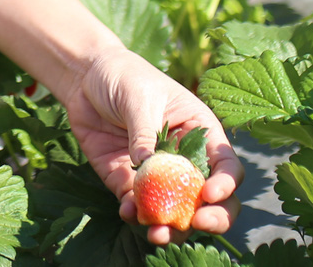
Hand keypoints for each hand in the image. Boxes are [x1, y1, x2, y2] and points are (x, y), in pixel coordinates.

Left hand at [57, 47, 241, 244]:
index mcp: (201, 133)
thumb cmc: (125, 77)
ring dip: (171, 228)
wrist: (86, 79)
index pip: (226, 165)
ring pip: (175, 211)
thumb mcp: (139, 96)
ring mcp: (157, 175)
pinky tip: (127, 212)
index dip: (226, 184)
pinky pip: (136, 206)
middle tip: (197, 223)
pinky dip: (134, 214)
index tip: (210, 194)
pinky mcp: (128, 182)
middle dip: (211, 218)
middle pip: (211, 200)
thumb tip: (146, 163)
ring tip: (158, 234)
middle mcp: (185, 160)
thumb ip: (145, 130)